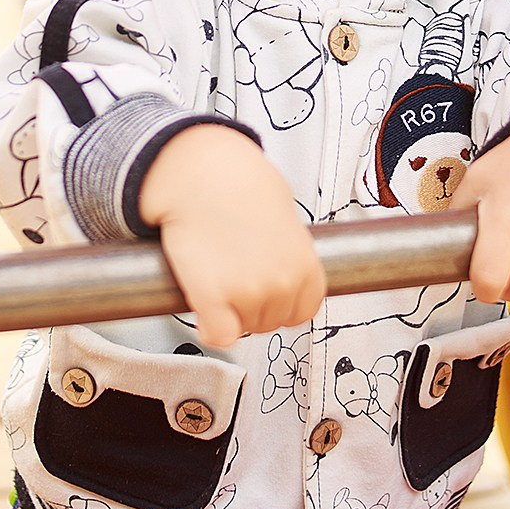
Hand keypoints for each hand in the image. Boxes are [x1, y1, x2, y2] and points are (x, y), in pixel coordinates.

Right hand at [137, 124, 325, 348]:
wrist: (202, 173)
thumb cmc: (241, 183)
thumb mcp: (286, 215)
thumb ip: (292, 251)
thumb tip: (284, 264)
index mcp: (306, 265)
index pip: (302, 311)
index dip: (280, 302)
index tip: (264, 290)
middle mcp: (283, 283)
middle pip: (270, 321)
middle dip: (252, 306)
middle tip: (233, 276)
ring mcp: (249, 293)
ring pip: (243, 329)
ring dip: (230, 313)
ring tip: (217, 278)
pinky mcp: (213, 299)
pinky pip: (219, 336)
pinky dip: (210, 329)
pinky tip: (204, 310)